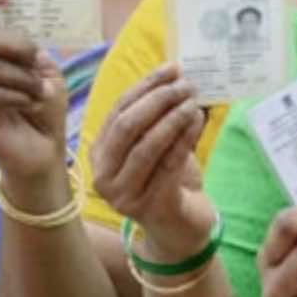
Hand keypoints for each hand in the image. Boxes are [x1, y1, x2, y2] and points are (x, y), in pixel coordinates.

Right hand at [0, 0, 65, 181]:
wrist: (43, 150)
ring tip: (42, 90)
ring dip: (26, 77)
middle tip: (40, 62)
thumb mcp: (43, 71)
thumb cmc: (42, 108)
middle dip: (19, 46)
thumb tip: (7, 32)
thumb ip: (27, 50)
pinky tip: (33, 103)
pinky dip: (22, 95)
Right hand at [91, 64, 211, 257]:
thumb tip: (175, 75)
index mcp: (99, 154)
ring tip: (192, 100)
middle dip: (157, 100)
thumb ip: (157, 115)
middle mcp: (103, 175)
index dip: (144, 87)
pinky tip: (197, 120)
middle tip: (185, 84)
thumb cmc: (168, 180)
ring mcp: (122, 195)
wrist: (180, 227)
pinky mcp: (148, 207)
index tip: (171, 69)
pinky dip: (184, 138)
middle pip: (127, 127)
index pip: (118, 111)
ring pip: (146, 146)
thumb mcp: (157, 145)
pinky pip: (168, 165)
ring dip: (171, 118)